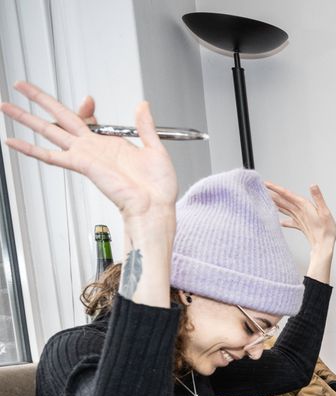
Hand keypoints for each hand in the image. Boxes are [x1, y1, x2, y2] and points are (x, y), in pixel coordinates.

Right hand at [1, 82, 175, 239]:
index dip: (85, 107)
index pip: (87, 118)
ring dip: (26, 118)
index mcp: (110, 144)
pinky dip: (30, 149)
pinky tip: (12, 141)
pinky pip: (50, 156)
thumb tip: (143, 105)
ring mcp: (85, 156)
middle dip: (39, 100)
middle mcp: (93, 148)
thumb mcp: (155, 149)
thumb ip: (146, 126)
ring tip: (5, 106)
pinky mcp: (81, 165)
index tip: (88, 100)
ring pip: (49, 132)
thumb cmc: (158, 187)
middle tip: (20, 85)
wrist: (155, 206)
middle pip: (59, 118)